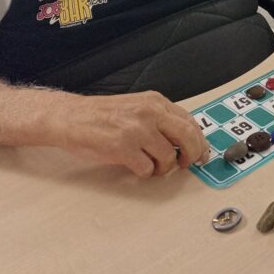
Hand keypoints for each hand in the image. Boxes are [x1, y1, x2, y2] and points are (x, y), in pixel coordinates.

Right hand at [57, 90, 207, 177]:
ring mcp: (137, 130)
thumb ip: (161, 118)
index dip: (200, 141)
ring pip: (168, 157)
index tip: (201, 153)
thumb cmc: (103, 115)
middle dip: (193, 155)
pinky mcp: (123, 148)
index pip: (190, 121)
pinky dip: (145, 173)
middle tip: (187, 164)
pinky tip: (136, 166)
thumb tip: (187, 140)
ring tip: (151, 165)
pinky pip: (147, 169)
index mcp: (156, 101)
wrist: (71, 117)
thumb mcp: (138, 106)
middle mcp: (150, 112)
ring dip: (163, 168)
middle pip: (188, 137)